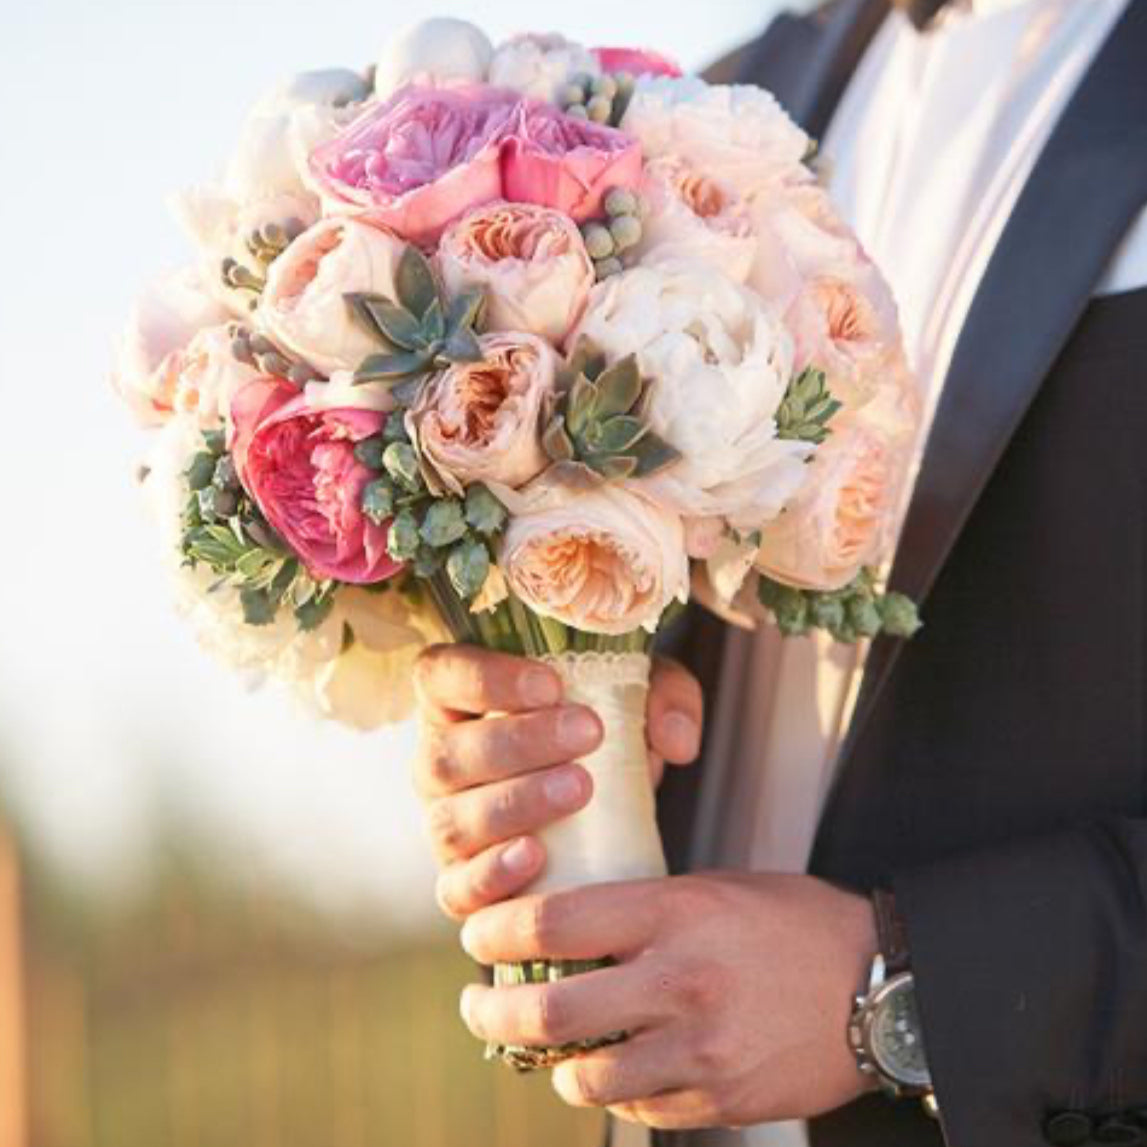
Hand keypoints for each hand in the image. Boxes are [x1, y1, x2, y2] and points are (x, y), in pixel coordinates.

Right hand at [412, 645, 702, 921]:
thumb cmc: (605, 730)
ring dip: (515, 803)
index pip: (440, 675)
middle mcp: (437, 762)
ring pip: (451, 820)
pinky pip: (458, 889)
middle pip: (444, 753)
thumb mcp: (642, 694)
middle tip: (588, 731)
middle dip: (517, 742)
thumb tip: (675, 739)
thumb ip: (665, 697)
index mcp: (456, 700)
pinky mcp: (461, 885)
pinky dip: (492, 875)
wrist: (612, 805)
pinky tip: (536, 856)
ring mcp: (444, 826)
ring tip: (580, 788)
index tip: (551, 682)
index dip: (485, 679)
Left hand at [458, 873, 877, 1129]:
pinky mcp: (720, 1101)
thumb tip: (564, 927)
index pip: (555, 924)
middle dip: (493, 1013)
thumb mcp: (714, 887)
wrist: (878, 986)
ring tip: (544, 1047)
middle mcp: (681, 982)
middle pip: (550, 1012)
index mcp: (675, 913)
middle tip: (479, 1005)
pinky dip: (612, 1089)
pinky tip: (612, 1066)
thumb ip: (642, 906)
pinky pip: (638, 1107)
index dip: (498, 932)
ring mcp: (701, 1051)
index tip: (478, 935)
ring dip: (551, 1064)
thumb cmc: (792, 923)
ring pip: (585, 1076)